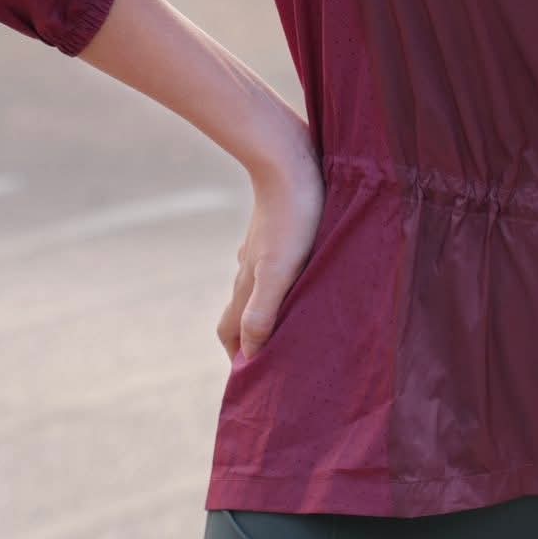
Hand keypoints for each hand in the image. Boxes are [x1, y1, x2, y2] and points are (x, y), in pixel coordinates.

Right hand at [217, 122, 324, 364]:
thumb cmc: (292, 215)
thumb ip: (263, 311)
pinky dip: (283, 281)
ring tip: (297, 323)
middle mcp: (249, 268)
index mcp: (247, 284)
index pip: (232, 333)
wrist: (288, 157)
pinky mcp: (278, 226)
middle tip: (280, 359)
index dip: (241, 359)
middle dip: (255, 339)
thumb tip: (250, 355)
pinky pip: (274, 263)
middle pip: (243, 313)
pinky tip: (305, 275)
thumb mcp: (279, 270)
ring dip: (271, 309)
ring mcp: (261, 246)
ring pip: (258, 287)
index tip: (258, 380)